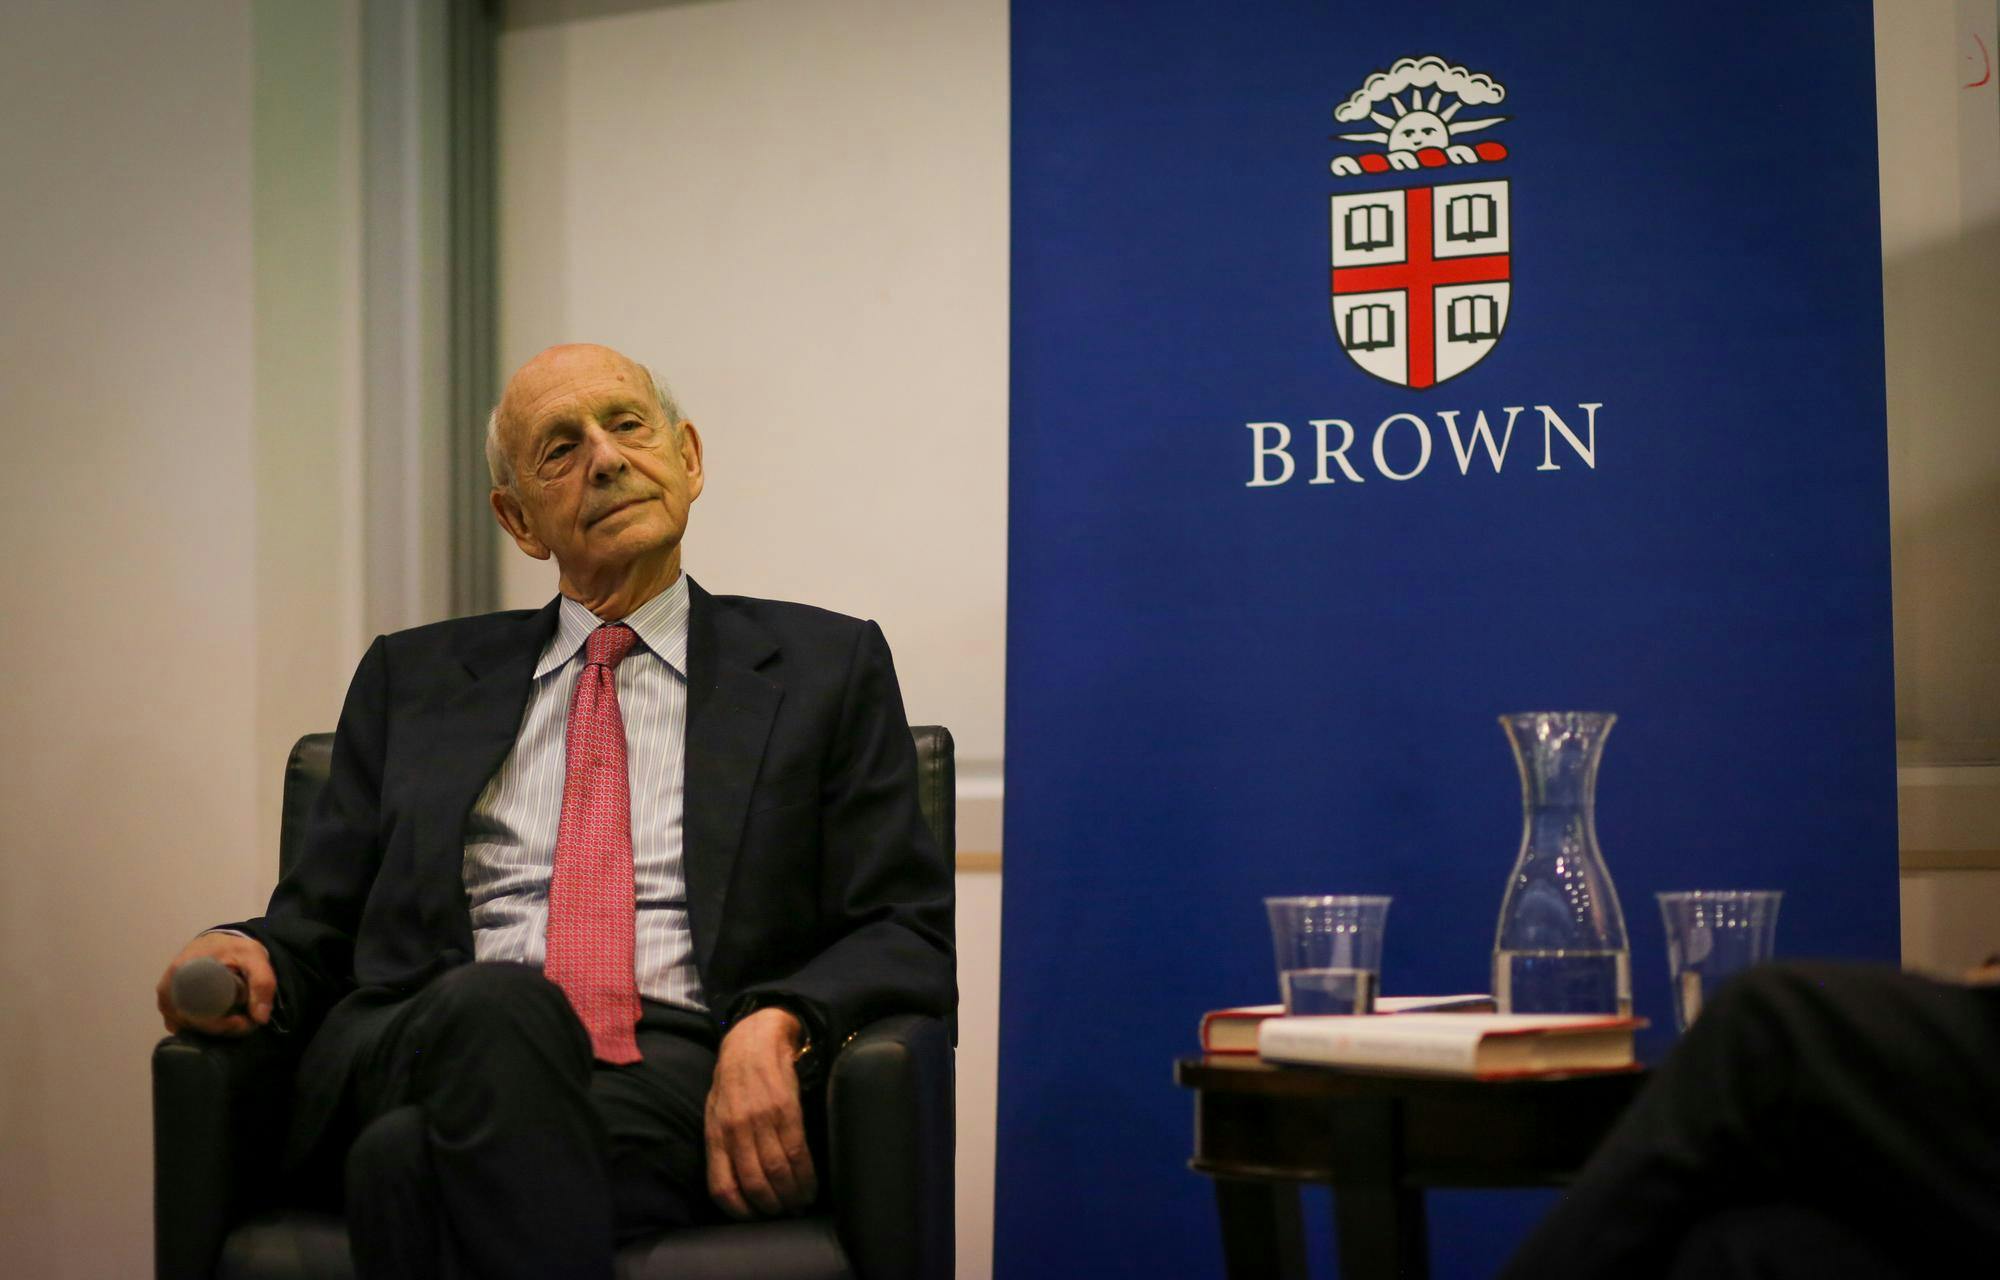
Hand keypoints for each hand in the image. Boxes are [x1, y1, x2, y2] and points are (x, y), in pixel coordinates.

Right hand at [155, 932, 275, 1036]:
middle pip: (192, 1024)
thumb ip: (262, 983)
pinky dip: (203, 1028)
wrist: (216, 941)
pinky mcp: (168, 1006)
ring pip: (189, 1027)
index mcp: (180, 974)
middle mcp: (166, 989)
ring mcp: (165, 1000)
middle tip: (245, 1021)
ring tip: (236, 1018)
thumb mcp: (254, 957)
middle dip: (222, 1028)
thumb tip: (260, 1019)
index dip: (222, 1025)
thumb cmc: (233, 948)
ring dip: (214, 1029)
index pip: (197, 1014)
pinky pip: (184, 1026)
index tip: (244, 1022)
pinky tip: (221, 1019)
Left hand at [705, 1005, 816, 1218]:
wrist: (755, 1039)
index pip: (722, 1186)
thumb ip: (722, 1145)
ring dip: (793, 1196)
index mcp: (716, 1134)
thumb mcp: (716, 1112)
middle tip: (785, 1213)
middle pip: (755, 1184)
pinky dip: (806, 1176)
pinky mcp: (786, 1109)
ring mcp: (762, 1120)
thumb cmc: (734, 1080)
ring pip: (778, 1172)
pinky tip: (810, 1185)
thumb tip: (735, 1183)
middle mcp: (737, 1129)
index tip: (756, 1217)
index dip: (740, 1210)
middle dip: (773, 1207)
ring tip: (800, 1204)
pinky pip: (798, 1153)